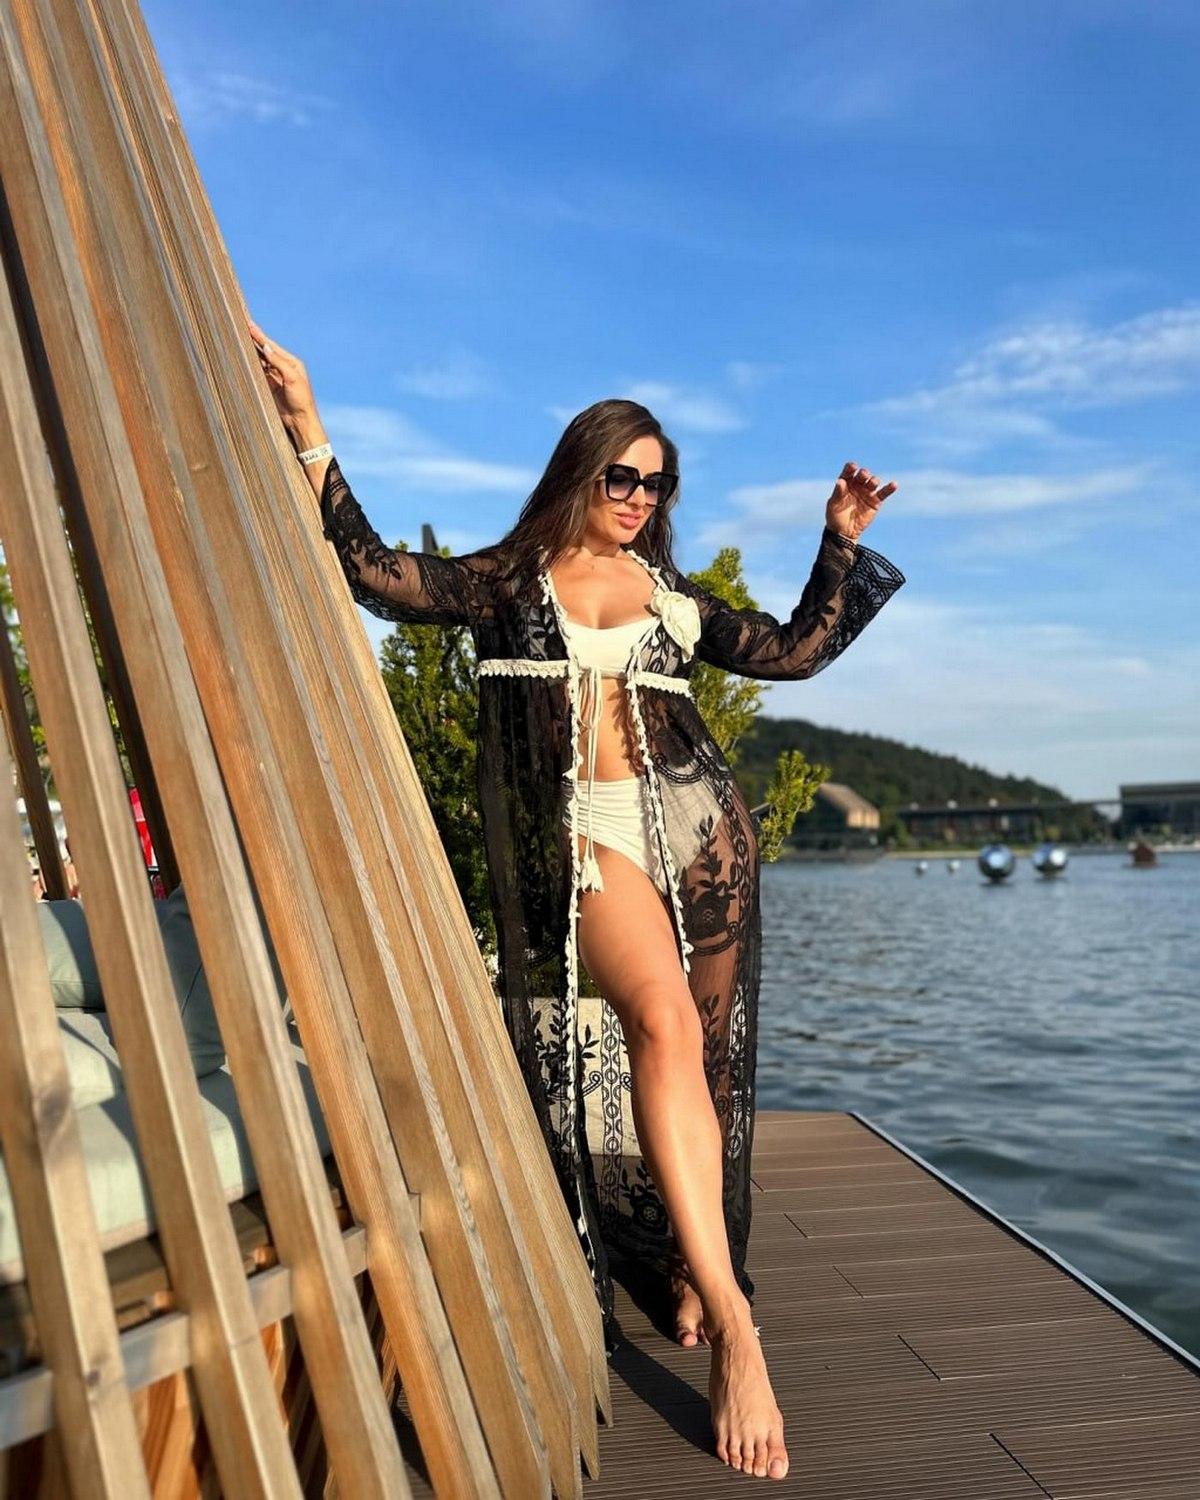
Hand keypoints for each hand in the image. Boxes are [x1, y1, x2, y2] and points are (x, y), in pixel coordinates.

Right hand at [245, 313, 320, 436]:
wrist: (299, 420)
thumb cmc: (301, 399)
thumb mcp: (292, 378)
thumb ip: (279, 362)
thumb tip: (266, 347)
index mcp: (291, 362)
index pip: (271, 346)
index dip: (259, 336)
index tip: (249, 325)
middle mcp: (282, 367)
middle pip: (264, 351)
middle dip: (253, 340)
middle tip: (241, 327)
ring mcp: (274, 377)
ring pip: (259, 361)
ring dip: (249, 352)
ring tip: (237, 339)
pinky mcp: (268, 387)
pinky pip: (256, 373)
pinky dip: (249, 365)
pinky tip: (242, 358)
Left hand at [826, 462, 896, 541]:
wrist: (844, 532)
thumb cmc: (835, 516)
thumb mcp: (833, 504)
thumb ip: (837, 493)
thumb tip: (840, 481)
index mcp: (846, 482)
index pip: (849, 471)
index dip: (851, 467)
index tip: (853, 467)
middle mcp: (857, 485)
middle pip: (863, 475)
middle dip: (864, 473)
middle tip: (863, 476)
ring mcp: (867, 492)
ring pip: (873, 482)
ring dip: (874, 480)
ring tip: (873, 483)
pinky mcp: (876, 501)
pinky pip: (884, 493)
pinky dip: (889, 488)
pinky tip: (894, 484)